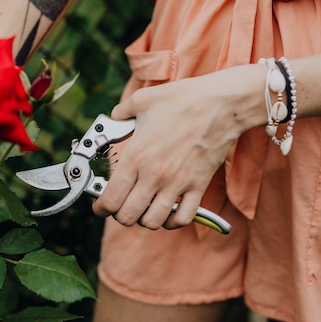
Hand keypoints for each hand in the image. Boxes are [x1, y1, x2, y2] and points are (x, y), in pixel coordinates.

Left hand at [92, 73, 248, 229]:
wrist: (220, 104)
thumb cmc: (182, 100)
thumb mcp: (141, 100)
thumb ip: (120, 113)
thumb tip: (112, 119)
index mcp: (136, 156)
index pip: (110, 199)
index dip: (100, 207)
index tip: (100, 205)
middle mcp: (154, 175)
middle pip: (127, 216)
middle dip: (119, 214)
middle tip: (120, 205)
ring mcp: (177, 183)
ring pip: (152, 222)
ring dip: (144, 219)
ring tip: (143, 207)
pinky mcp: (198, 186)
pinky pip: (182, 218)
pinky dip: (172, 221)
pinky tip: (167, 210)